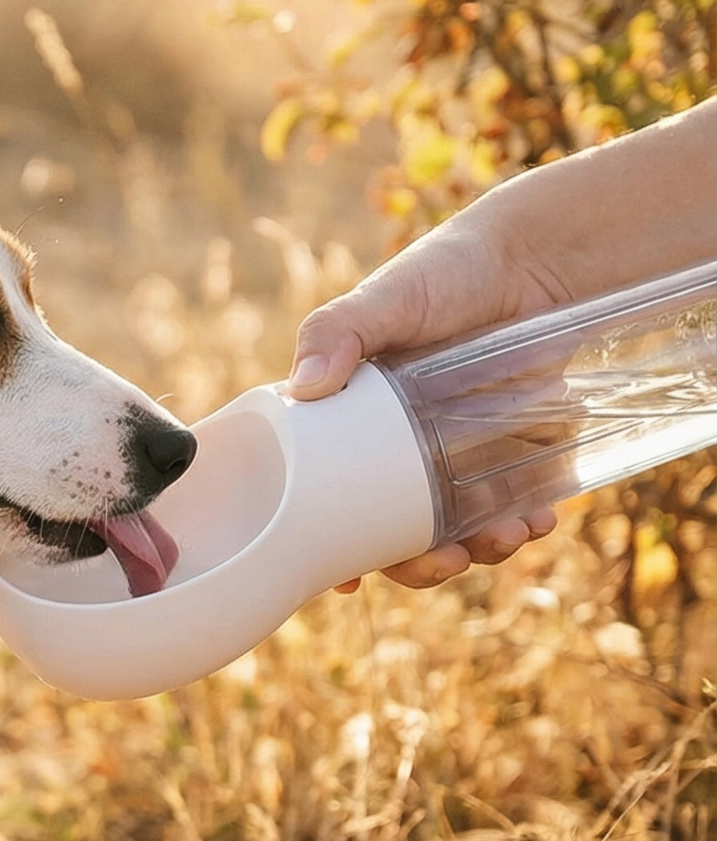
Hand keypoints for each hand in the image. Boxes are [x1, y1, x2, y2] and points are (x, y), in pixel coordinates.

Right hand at [285, 207, 563, 590]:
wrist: (536, 259)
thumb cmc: (445, 272)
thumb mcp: (384, 299)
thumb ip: (336, 331)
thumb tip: (304, 387)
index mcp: (352, 430)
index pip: (328, 500)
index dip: (331, 549)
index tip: (342, 581)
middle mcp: (401, 455)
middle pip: (395, 534)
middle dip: (418, 565)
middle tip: (442, 563)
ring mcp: (460, 459)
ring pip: (458, 530)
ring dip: (478, 550)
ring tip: (502, 539)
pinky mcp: (516, 454)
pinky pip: (514, 505)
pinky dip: (524, 521)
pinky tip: (536, 519)